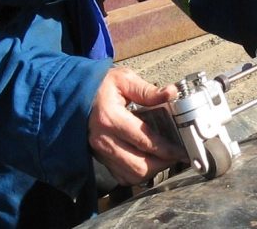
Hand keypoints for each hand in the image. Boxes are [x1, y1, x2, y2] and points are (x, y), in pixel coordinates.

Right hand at [88, 67, 185, 185]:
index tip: (182, 151)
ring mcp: (99, 151)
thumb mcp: (123, 80)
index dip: (167, 149)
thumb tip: (171, 93)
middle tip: (176, 155)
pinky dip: (137, 174)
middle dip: (162, 164)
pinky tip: (147, 161)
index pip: (145, 141)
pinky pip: (121, 176)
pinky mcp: (99, 157)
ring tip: (164, 158)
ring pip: (130, 175)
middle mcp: (103, 139)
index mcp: (110, 118)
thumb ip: (147, 90)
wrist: (74, 93)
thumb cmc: (100, 85)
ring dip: (151, 171)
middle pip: (138, 165)